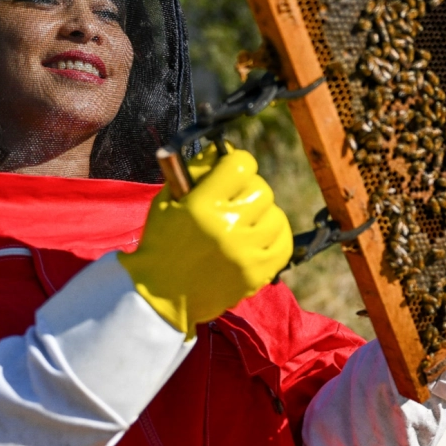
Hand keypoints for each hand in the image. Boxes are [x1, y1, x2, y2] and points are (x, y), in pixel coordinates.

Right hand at [119, 147, 292, 334]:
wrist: (161, 295)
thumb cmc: (162, 243)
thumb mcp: (167, 202)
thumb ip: (195, 173)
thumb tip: (223, 150)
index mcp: (201, 206)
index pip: (240, 165)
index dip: (237, 162)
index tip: (231, 169)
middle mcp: (227, 227)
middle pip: (261, 189)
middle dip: (248, 189)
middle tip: (235, 198)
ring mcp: (245, 253)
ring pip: (276, 215)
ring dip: (262, 213)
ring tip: (246, 220)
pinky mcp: (257, 274)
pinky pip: (284, 244)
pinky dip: (275, 236)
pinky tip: (261, 235)